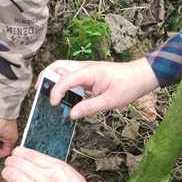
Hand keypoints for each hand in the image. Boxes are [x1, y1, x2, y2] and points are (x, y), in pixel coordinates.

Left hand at [0, 147, 110, 181]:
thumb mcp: (76, 177)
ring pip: (14, 176)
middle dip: (12, 161)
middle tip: (9, 163)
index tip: (16, 152)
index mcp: (58, 168)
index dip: (21, 152)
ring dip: (7, 172)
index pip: (33, 155)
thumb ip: (59, 171)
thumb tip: (44, 166)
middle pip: (21, 164)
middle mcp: (46, 178)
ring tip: (5, 172)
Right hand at [44, 58, 158, 118]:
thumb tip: (71, 115)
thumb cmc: (129, 86)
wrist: (142, 76)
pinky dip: (61, 83)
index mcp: (89, 72)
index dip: (56, 92)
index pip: (65, 79)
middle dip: (45, 78)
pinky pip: (69, 75)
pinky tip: (62, 96)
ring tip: (47, 95)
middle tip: (40, 94)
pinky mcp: (88, 74)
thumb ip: (89, 108)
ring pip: (61, 69)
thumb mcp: (110, 101)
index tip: (54, 105)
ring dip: (51, 79)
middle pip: (56, 66)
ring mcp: (85, 69)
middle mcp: (85, 67)